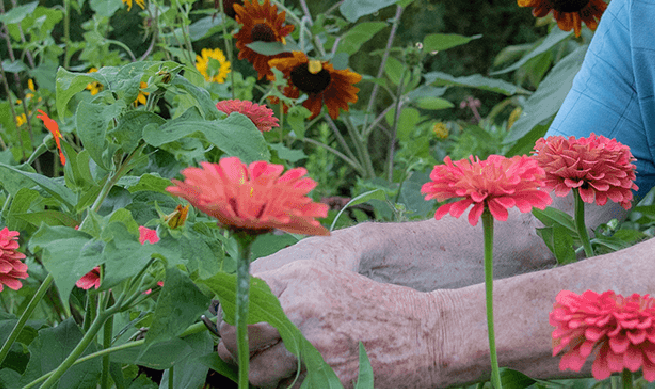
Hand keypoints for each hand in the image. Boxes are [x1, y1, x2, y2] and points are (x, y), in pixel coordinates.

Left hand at [217, 260, 447, 387]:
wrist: (423, 334)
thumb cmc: (375, 309)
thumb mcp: (330, 282)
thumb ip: (287, 291)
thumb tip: (242, 316)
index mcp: (301, 276)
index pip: (241, 298)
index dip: (231, 318)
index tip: (233, 328)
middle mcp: (301, 307)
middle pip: (239, 335)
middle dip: (236, 349)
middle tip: (245, 355)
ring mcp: (312, 345)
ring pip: (256, 371)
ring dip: (261, 376)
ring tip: (278, 370)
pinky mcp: (323, 378)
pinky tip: (304, 379)